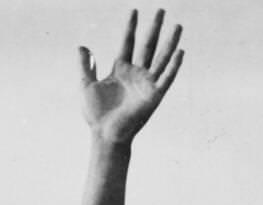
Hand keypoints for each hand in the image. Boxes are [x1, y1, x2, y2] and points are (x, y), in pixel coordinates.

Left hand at [78, 9, 182, 144]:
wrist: (105, 134)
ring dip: (170, 42)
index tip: (134, 11)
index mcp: (120, 69)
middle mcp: (136, 74)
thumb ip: (85, 66)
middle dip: (154, 28)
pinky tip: (180, 52)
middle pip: (147, 45)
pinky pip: (166, 78)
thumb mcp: (86, 85)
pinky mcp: (154, 96)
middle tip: (161, 10)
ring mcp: (146, 84)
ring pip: (161, 58)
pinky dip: (174, 66)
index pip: (127, 42)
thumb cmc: (96, 114)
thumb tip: (82, 47)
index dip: (130, 27)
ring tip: (177, 25)